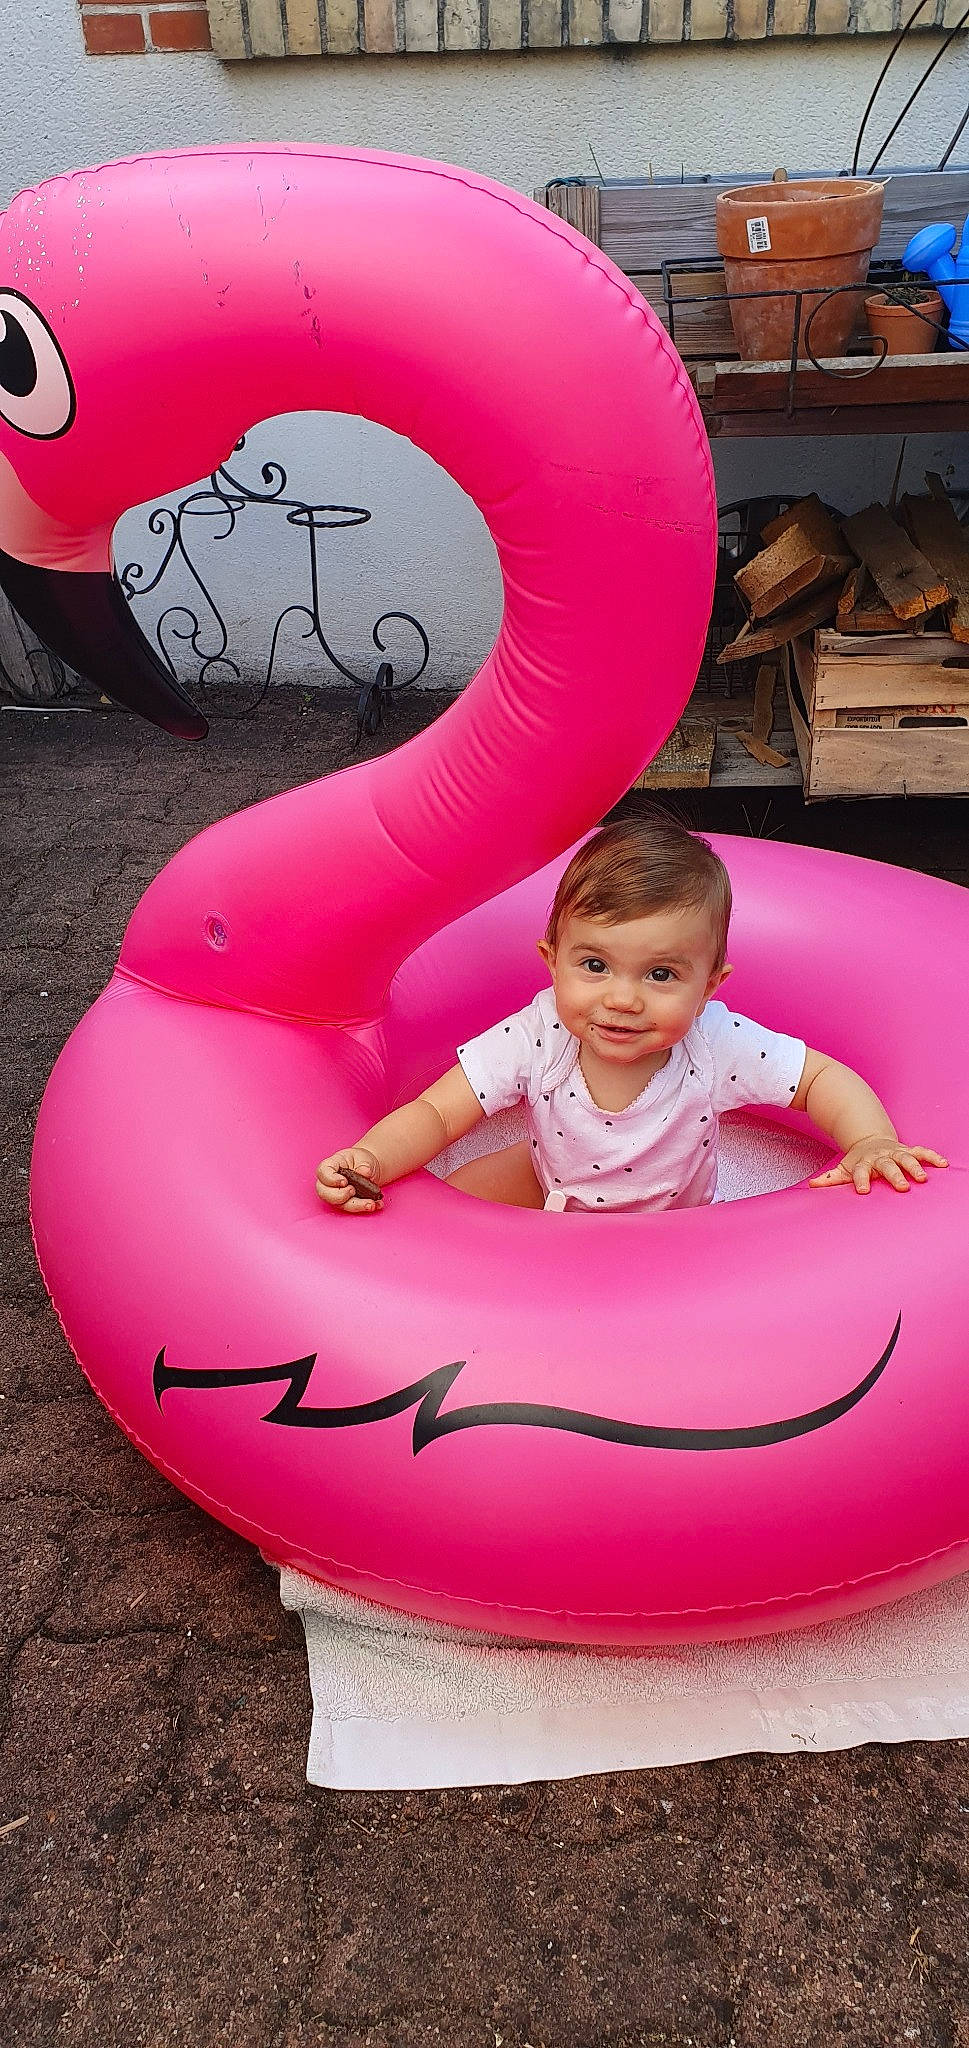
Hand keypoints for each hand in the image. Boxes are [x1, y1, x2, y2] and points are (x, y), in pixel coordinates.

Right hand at [315, 1147, 382, 1214]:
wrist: (368, 1169)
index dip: (331, 1179)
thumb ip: (364, 1165)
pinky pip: (352, 1209)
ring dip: (356, 1206)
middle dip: (339, 1196)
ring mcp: (336, 1195)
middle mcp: (329, 1182)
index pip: (322, 1172)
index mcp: (330, 1166)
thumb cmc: (360, 1161)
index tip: (344, 1182)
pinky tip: (377, 1204)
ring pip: (339, 1204)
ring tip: (371, 1203)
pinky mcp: (345, 1203)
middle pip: (324, 1193)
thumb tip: (364, 1173)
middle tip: (353, 1190)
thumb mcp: (364, 1158)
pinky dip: (365, 1207)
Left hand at [810, 1138, 947, 1194]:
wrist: (870, 1140)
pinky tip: (943, 1164)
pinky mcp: (908, 1150)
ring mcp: (895, 1153)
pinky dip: (932, 1157)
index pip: (861, 1172)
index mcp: (864, 1163)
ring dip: (915, 1167)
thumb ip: (831, 1178)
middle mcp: (881, 1157)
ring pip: (906, 1158)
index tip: (862, 1191)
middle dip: (895, 1175)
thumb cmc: (858, 1161)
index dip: (861, 1180)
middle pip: (887, 1166)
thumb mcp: (844, 1168)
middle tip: (902, 1187)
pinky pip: (922, 1152)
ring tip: (923, 1179)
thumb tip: (812, 1186)